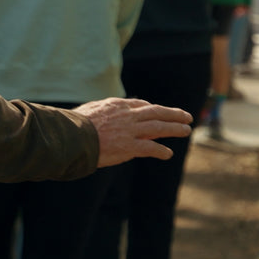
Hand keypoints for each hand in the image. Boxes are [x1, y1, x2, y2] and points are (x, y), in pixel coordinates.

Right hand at [74, 98, 193, 167]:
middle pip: (156, 112)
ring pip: (159, 127)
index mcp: (117, 105)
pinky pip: (150, 147)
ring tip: (186, 130)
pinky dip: (161, 151)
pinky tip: (168, 154)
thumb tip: (100, 112)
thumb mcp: (89, 111)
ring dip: (174, 128)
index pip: (141, 105)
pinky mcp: (129, 146)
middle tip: (186, 116)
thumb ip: (101, 110)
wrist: (71, 137)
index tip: (161, 113)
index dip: (154, 109)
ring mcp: (130, 131)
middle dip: (173, 114)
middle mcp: (127, 115)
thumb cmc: (74, 126)